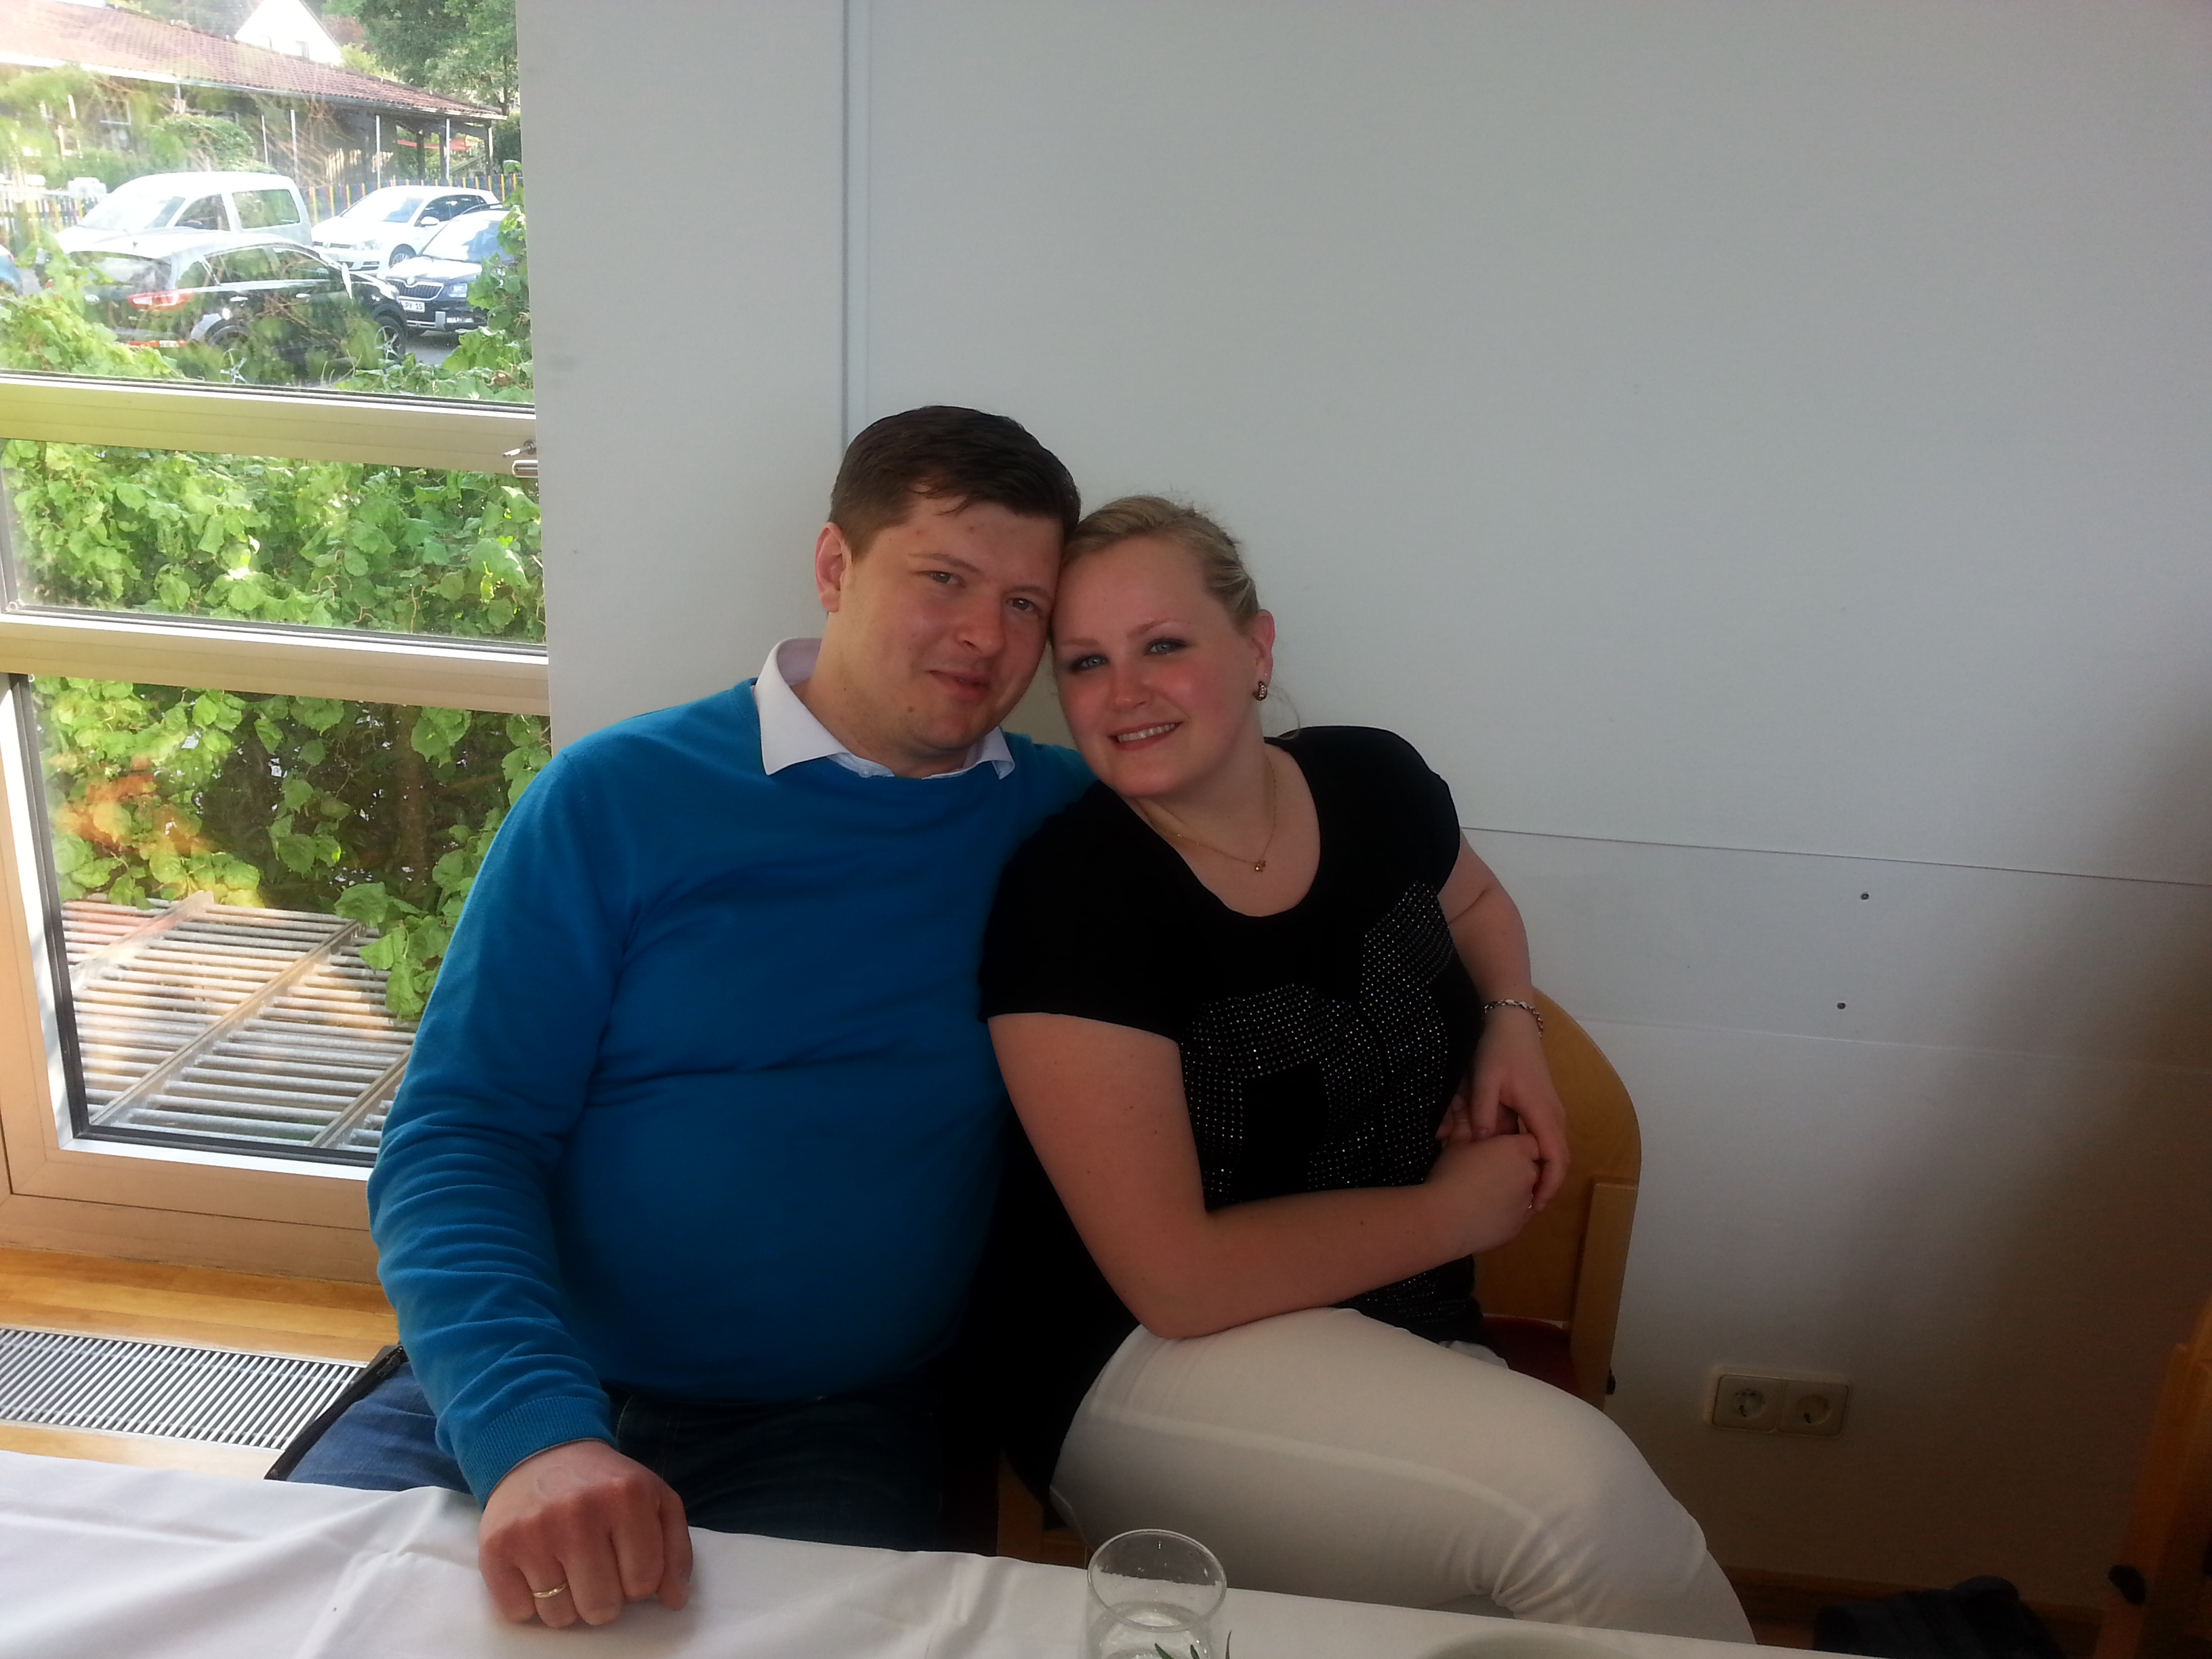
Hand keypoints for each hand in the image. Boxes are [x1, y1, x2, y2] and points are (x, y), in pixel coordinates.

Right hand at [478, 1440, 691, 1627]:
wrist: (540, 1452)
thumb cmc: (604, 1483)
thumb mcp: (655, 1499)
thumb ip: (675, 1550)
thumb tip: (674, 1602)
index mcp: (627, 1497)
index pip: (644, 1582)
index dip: (638, 1582)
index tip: (626, 1561)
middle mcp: (579, 1513)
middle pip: (602, 1608)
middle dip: (604, 1597)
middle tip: (595, 1567)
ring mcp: (534, 1531)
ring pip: (560, 1617)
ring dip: (566, 1602)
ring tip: (566, 1566)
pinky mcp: (496, 1547)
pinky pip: (519, 1613)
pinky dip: (529, 1602)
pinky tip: (536, 1569)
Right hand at [1425, 1131, 1540, 1254]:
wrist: (1445, 1220)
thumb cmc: (1450, 1176)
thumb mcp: (1456, 1144)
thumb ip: (1465, 1124)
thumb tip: (1461, 1105)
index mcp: (1517, 1150)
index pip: (1532, 1142)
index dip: (1519, 1144)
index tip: (1501, 1148)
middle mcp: (1528, 1175)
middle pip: (1533, 1167)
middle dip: (1517, 1167)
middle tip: (1490, 1169)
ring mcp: (1526, 1204)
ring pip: (1526, 1193)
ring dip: (1513, 1191)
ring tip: (1485, 1192)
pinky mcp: (1519, 1228)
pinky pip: (1518, 1216)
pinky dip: (1507, 1212)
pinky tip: (1485, 1211)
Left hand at [1438, 1014, 1571, 1210]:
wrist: (1513, 1024)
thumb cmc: (1500, 1050)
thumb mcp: (1485, 1079)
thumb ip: (1482, 1112)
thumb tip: (1481, 1143)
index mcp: (1543, 1113)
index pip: (1555, 1159)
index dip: (1548, 1186)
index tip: (1534, 1207)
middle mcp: (1554, 1116)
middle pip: (1559, 1160)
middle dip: (1546, 1186)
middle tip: (1525, 1209)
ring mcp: (1551, 1112)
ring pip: (1553, 1151)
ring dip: (1541, 1172)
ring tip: (1521, 1194)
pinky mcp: (1543, 1108)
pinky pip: (1545, 1140)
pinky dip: (1536, 1157)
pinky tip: (1515, 1166)